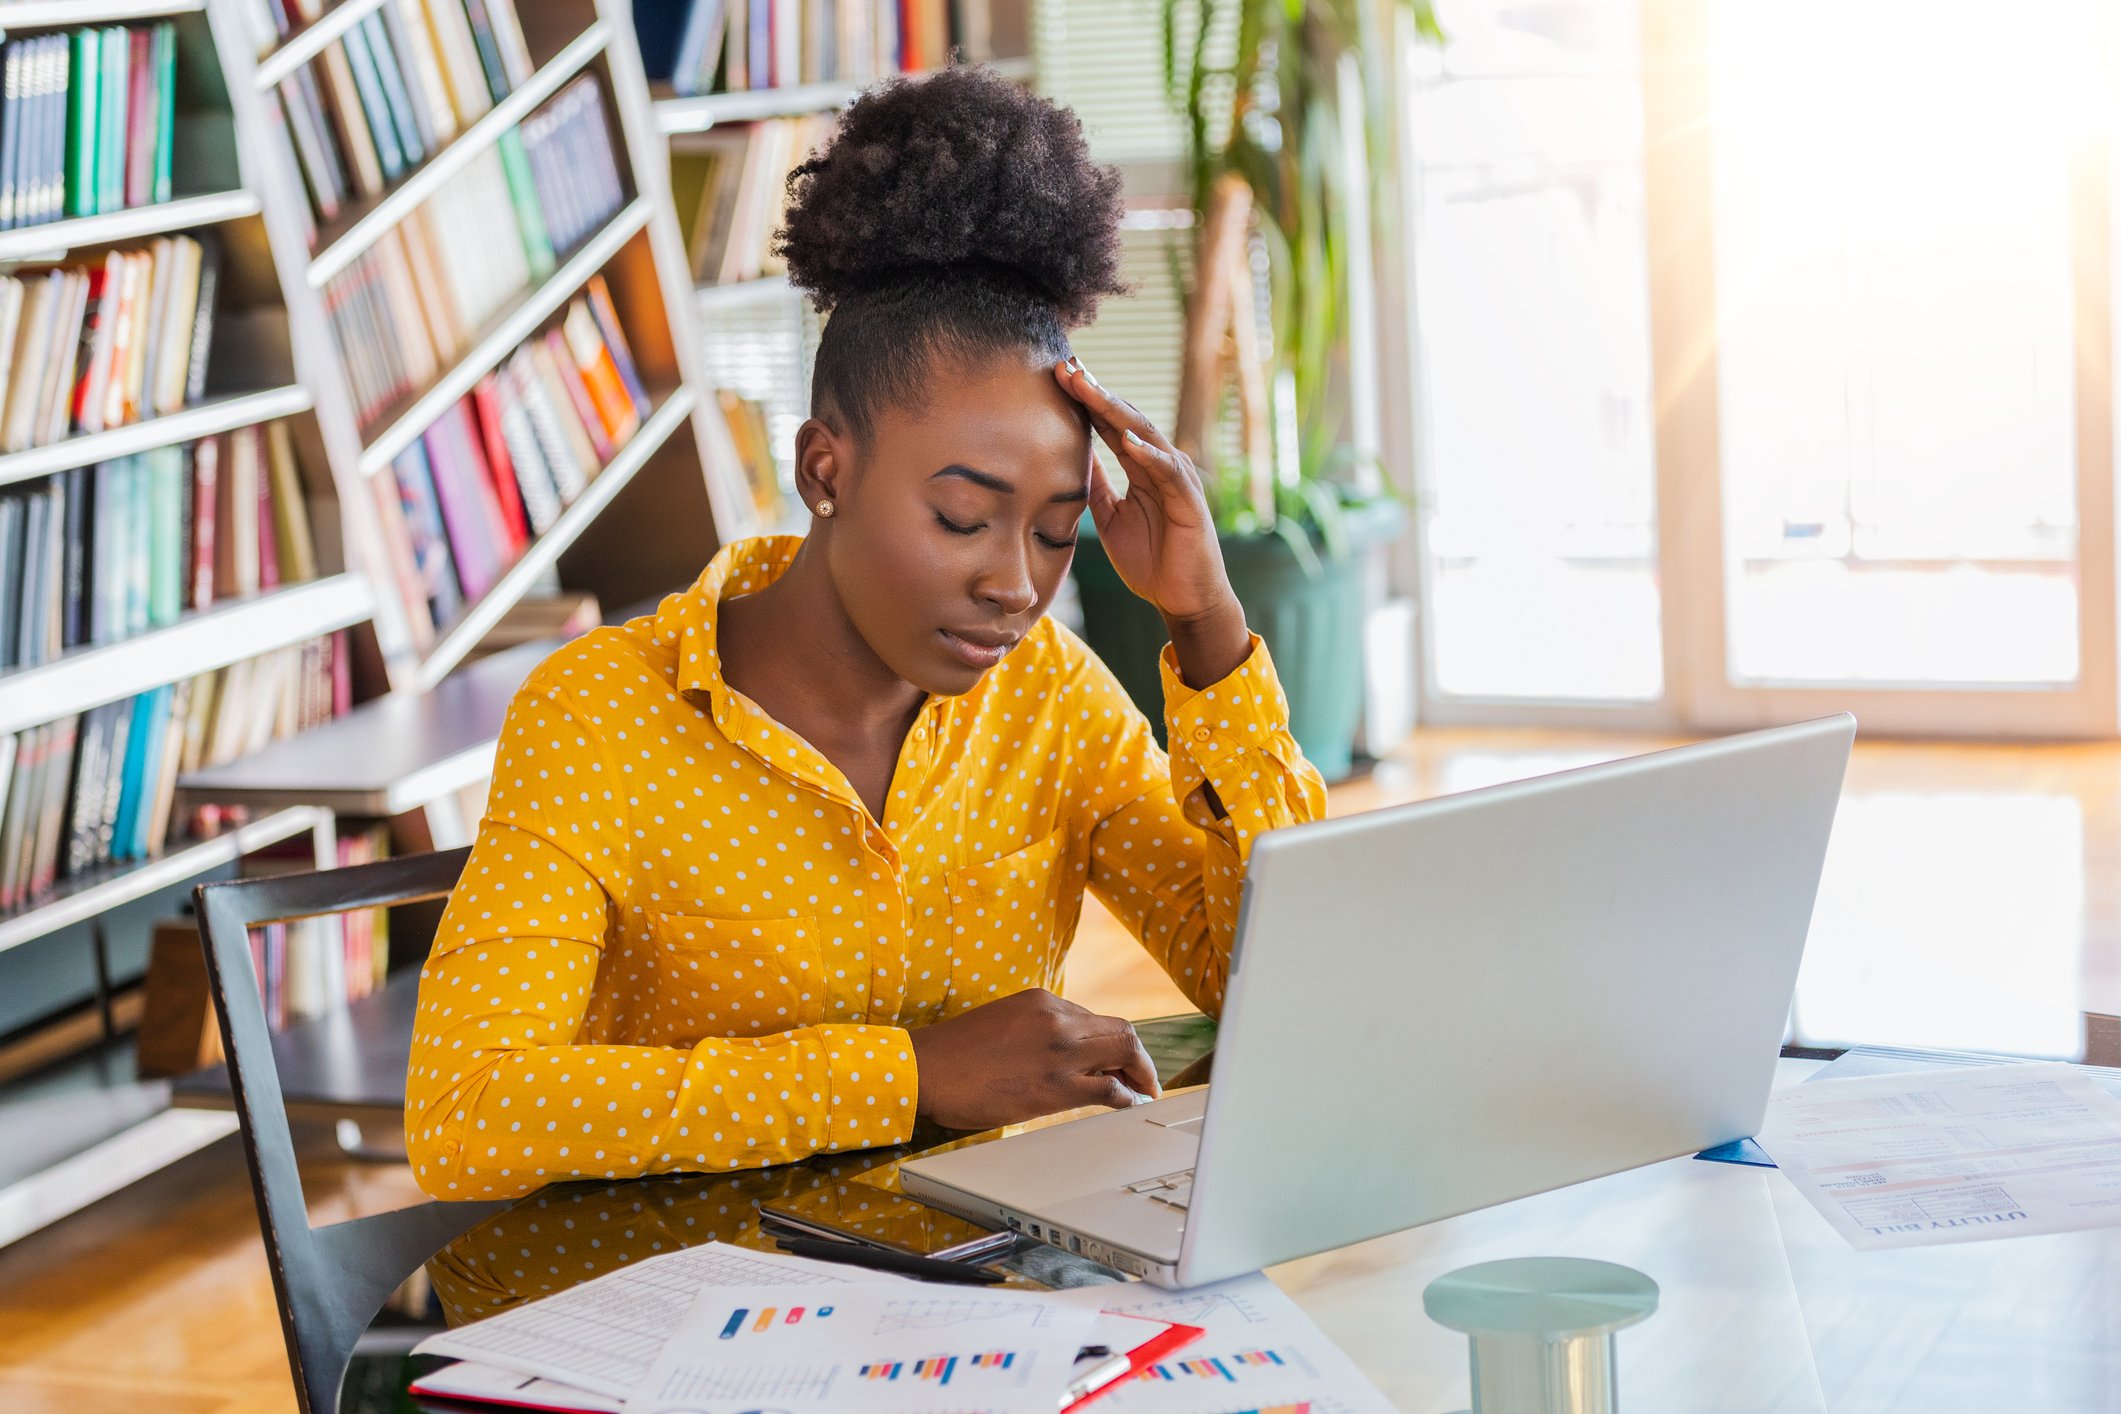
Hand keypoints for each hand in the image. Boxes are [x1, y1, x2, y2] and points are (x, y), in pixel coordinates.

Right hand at [907, 987, 1160, 1130]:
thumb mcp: (1004, 1022)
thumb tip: (1063, 1056)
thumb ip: (1037, 1030)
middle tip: (1144, 1079)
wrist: (925, 1069)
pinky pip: (1109, 1089)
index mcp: (1042, 1001)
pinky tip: (1127, 1105)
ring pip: (1125, 1051)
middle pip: (1121, 1030)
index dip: (1111, 1043)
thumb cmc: (954, 1053)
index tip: (1117, 1061)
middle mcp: (1058, 1018)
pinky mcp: (1056, 1085)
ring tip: (1144, 1092)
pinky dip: (1127, 1096)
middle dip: (1139, 1057)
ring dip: (1141, 1074)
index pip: (1094, 1019)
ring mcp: (1060, 1050)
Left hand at [1055, 359, 1250, 686]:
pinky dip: (1148, 454)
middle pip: (1125, 419)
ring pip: (1145, 435)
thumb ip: (1097, 486)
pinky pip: (1167, 472)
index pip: (1109, 425)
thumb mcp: (1112, 518)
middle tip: (1067, 366)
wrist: (1184, 599)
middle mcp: (1160, 464)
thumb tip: (1073, 458)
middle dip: (1095, 392)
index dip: (1084, 401)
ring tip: (1088, 388)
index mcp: (1140, 467)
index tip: (1057, 376)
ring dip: (1116, 411)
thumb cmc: (1151, 561)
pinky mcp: (1189, 501)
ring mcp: (1177, 479)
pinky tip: (1126, 439)